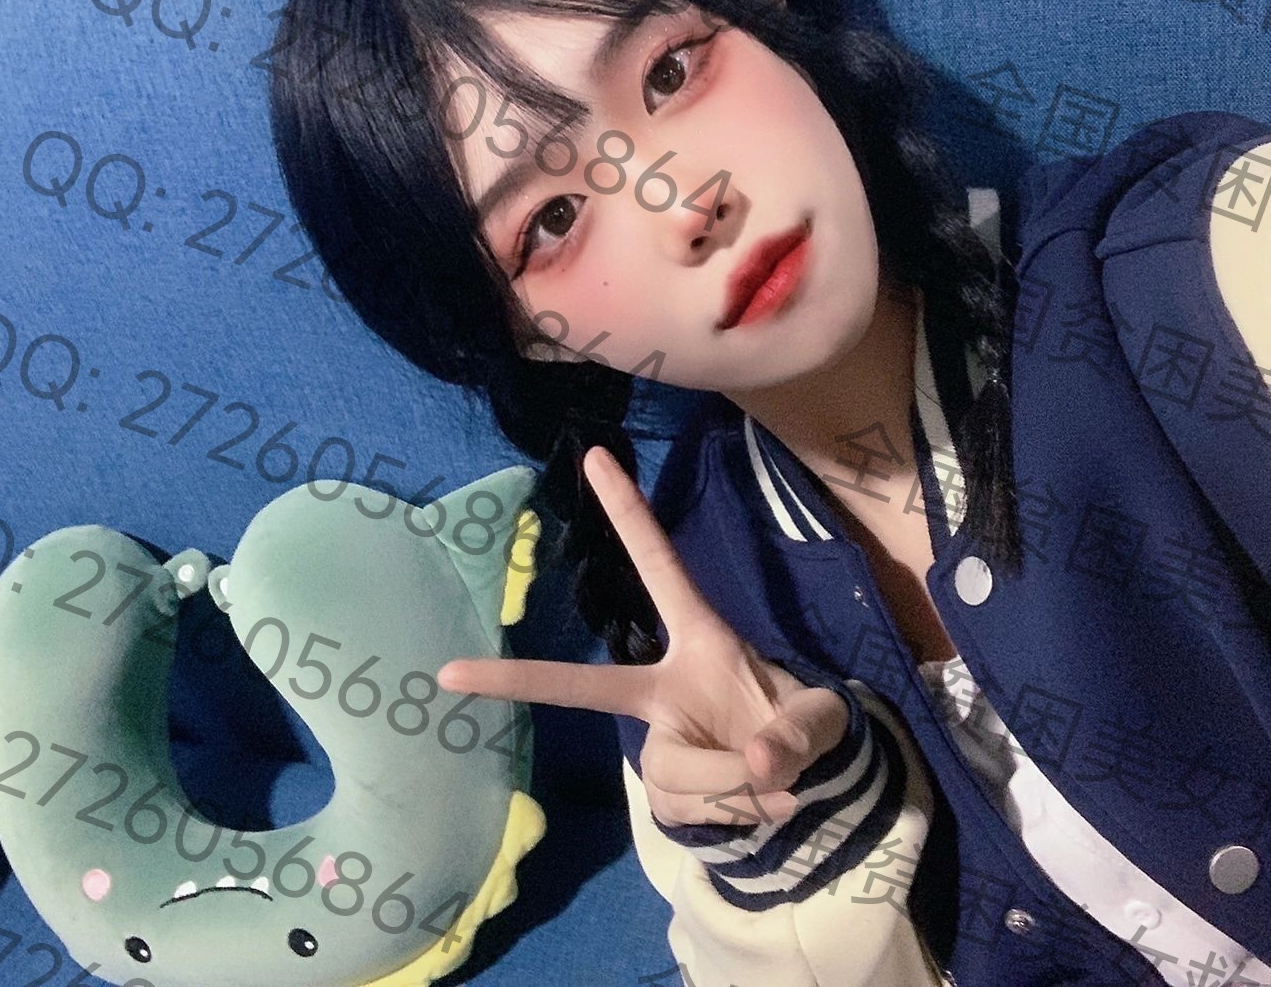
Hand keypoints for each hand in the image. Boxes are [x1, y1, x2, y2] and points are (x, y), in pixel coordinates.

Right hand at [437, 444, 849, 827]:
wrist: (804, 777)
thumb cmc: (803, 725)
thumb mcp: (821, 722)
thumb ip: (797, 736)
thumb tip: (756, 764)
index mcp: (701, 641)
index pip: (661, 569)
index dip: (629, 514)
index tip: (594, 458)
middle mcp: (664, 686)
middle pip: (589, 687)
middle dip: (521, 680)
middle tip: (449, 674)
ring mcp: (657, 740)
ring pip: (674, 770)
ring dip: (732, 786)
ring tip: (774, 778)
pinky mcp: (663, 786)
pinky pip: (687, 808)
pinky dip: (731, 813)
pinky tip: (752, 801)